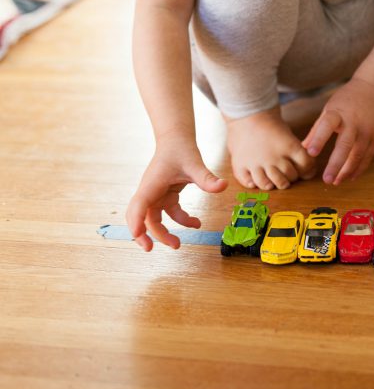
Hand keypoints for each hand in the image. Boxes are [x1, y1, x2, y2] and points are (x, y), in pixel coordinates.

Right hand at [126, 136, 226, 251]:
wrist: (177, 138)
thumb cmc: (180, 148)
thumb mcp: (194, 163)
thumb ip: (206, 178)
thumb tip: (223, 186)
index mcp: (151, 184)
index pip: (138, 206)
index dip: (136, 222)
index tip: (138, 236)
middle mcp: (150, 191)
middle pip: (143, 217)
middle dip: (146, 235)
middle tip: (151, 250)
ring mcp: (156, 194)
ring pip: (154, 219)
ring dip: (164, 232)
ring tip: (177, 244)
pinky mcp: (165, 195)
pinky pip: (169, 213)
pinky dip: (181, 220)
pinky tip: (196, 223)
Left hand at [301, 77, 373, 184]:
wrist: (373, 91)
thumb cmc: (346, 101)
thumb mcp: (329, 108)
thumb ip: (317, 129)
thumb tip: (303, 148)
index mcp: (338, 113)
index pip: (327, 126)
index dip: (319, 139)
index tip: (311, 153)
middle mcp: (354, 122)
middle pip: (345, 145)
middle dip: (336, 164)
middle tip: (327, 179)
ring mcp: (367, 131)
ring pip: (358, 155)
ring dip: (347, 170)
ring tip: (336, 181)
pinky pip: (368, 157)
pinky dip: (359, 169)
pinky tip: (350, 177)